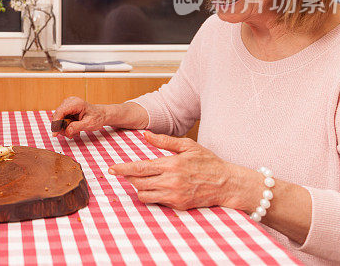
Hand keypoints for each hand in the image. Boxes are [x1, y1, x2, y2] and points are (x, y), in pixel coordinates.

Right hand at [51, 96, 110, 137]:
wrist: (101, 114)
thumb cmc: (97, 118)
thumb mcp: (89, 124)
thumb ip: (77, 127)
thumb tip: (66, 131)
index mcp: (76, 103)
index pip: (61, 111)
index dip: (56, 123)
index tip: (55, 134)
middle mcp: (70, 101)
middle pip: (58, 116)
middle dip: (62, 128)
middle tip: (70, 135)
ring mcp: (67, 104)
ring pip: (59, 118)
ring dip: (64, 128)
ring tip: (75, 133)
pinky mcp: (67, 108)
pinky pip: (61, 119)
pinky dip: (66, 126)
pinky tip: (73, 130)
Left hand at [108, 131, 240, 209]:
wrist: (227, 184)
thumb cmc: (208, 162)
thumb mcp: (188, 145)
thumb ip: (164, 141)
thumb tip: (146, 134)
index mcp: (171, 164)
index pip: (139, 168)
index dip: (123, 169)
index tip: (112, 169)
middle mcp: (170, 181)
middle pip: (138, 182)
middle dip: (128, 178)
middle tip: (125, 173)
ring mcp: (174, 196)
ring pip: (144, 195)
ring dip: (138, 188)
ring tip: (141, 180)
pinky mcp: (178, 205)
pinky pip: (156, 202)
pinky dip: (152, 196)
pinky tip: (156, 188)